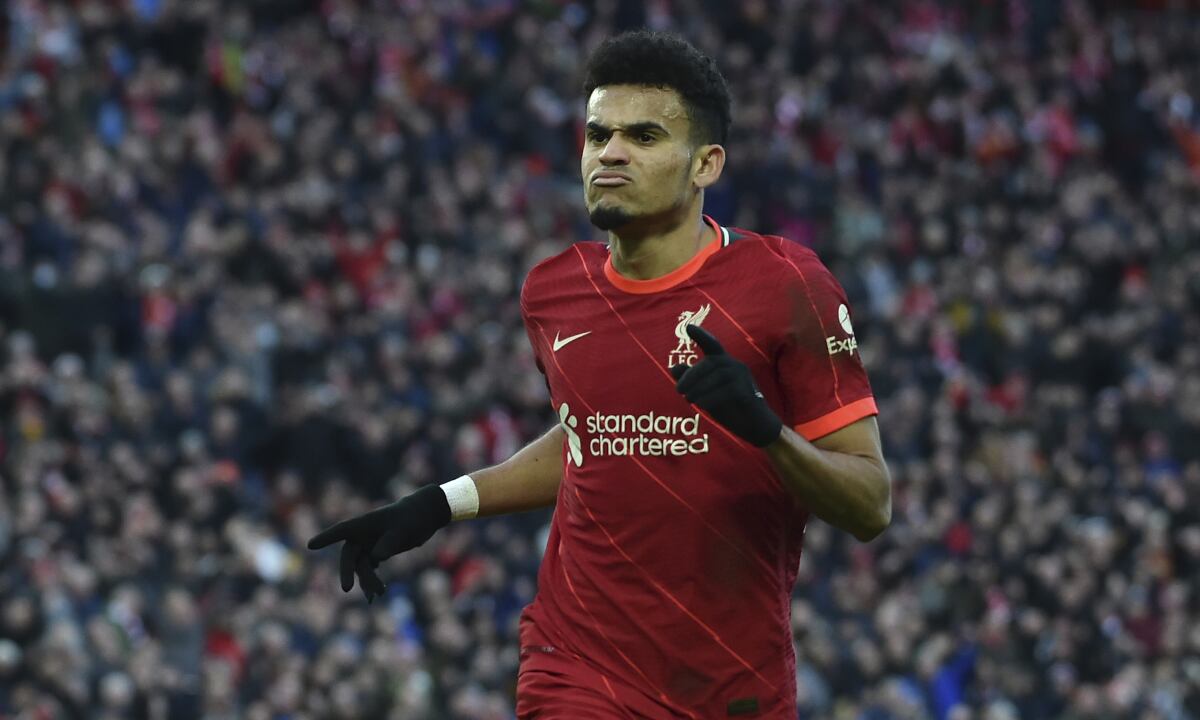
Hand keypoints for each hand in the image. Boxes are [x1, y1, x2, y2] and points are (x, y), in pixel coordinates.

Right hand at [306, 485, 450, 602]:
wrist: (425, 516)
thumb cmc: (413, 518)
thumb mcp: (403, 530)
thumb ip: (389, 543)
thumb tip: (376, 558)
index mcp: (365, 523)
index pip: (342, 530)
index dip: (327, 538)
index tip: (310, 545)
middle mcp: (363, 534)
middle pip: (349, 555)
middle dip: (347, 572)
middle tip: (347, 589)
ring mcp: (369, 544)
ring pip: (361, 566)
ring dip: (366, 580)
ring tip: (378, 594)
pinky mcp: (377, 552)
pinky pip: (369, 569)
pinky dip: (371, 581)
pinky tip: (375, 595)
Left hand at [669, 325, 782, 447]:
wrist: (754, 426)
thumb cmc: (729, 408)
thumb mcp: (705, 393)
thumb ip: (690, 380)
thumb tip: (673, 367)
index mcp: (724, 364)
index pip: (712, 345)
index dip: (701, 335)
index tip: (688, 327)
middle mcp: (735, 366)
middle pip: (710, 363)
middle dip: (691, 375)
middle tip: (678, 390)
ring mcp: (743, 377)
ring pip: (717, 376)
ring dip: (699, 388)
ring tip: (688, 399)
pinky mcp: (747, 390)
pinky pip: (726, 390)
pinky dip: (710, 398)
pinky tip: (701, 405)